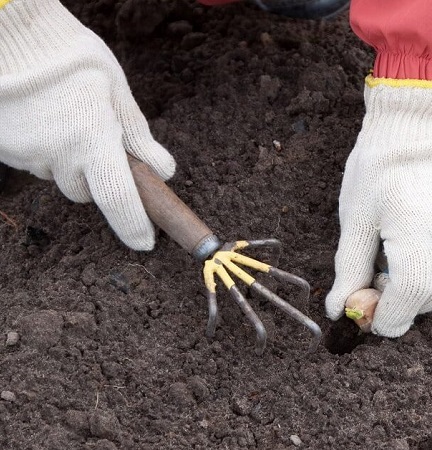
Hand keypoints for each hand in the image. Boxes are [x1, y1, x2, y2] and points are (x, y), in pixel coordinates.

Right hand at [0, 0, 174, 249]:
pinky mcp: (4, 150)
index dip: (134, 225)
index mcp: (92, 140)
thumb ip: (138, 135)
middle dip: (97, 177)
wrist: (9, 34)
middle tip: (99, 140)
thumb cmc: (72, 57)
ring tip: (66, 118)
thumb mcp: (117, 91)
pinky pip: (33, 161)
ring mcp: (25, 154)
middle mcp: (57, 155)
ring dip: (68, 159)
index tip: (146, 243)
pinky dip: (43, 148)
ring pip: (57, 174)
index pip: (119, 198)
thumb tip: (163, 171)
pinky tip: (43, 117)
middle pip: (85, 190)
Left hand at [326, 79, 431, 336]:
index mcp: (414, 227)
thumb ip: (349, 269)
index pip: (410, 293)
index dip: (390, 317)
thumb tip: (339, 312)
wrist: (415, 130)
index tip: (374, 323)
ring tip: (405, 265)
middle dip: (405, 305)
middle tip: (381, 287)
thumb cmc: (378, 173)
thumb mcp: (355, 220)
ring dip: (429, 291)